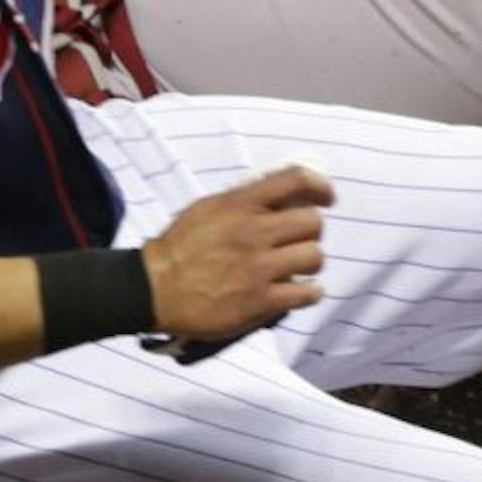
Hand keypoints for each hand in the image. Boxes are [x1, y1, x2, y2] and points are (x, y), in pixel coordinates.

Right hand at [139, 164, 328, 340]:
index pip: (296, 180)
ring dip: (311, 262)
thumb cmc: (181, 247)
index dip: (320, 186)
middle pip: (313, 222)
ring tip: (298, 267)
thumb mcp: (208, 208)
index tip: (326, 197)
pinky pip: (307, 293)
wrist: (155, 289)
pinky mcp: (259, 302)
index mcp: (240, 205)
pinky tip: (301, 291)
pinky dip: (310, 292)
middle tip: (300, 240)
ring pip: (314, 256)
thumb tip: (282, 193)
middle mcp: (253, 232)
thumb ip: (244, 200)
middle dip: (311, 231)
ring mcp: (258, 268)